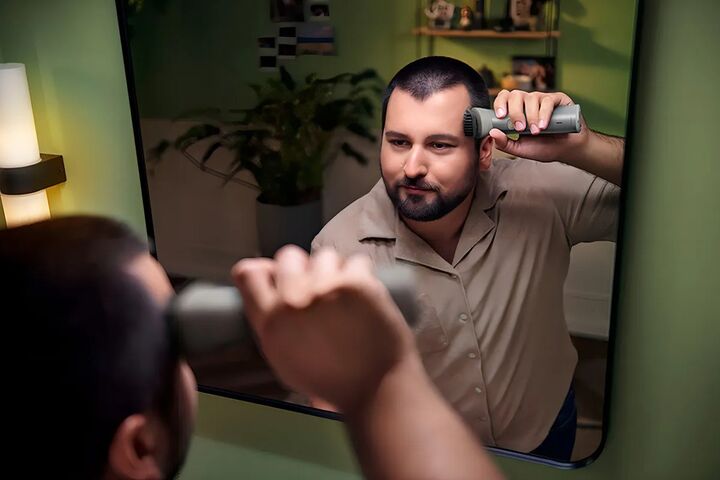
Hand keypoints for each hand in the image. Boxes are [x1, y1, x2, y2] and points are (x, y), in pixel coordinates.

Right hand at [232, 246, 416, 413]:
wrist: (377, 389)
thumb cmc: (332, 379)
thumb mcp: (284, 357)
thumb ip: (270, 319)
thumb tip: (261, 270)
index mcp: (270, 323)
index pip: (249, 274)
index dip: (266, 271)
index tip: (279, 277)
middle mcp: (293, 303)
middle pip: (289, 256)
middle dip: (303, 268)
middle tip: (318, 288)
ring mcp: (325, 290)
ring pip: (325, 256)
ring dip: (334, 271)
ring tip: (344, 295)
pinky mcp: (357, 284)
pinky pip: (356, 261)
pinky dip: (362, 275)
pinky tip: (363, 295)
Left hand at [489, 90, 588, 163]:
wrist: (567, 150)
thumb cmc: (544, 148)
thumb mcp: (520, 149)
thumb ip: (505, 143)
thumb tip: (492, 133)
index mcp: (517, 111)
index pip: (504, 98)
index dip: (500, 104)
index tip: (500, 116)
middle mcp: (528, 103)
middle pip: (515, 95)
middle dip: (515, 112)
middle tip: (520, 128)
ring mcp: (543, 100)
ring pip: (531, 97)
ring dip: (531, 116)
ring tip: (536, 131)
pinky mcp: (558, 99)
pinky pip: (548, 100)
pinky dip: (544, 113)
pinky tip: (544, 125)